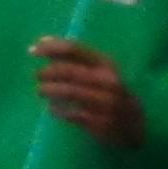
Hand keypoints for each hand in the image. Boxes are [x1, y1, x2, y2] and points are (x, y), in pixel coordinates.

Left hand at [29, 37, 144, 147]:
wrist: (136, 125)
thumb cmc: (110, 93)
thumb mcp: (100, 72)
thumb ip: (74, 58)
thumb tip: (40, 43)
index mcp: (107, 64)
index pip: (74, 49)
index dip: (50, 48)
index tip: (32, 51)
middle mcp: (109, 82)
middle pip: (69, 71)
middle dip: (48, 72)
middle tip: (37, 76)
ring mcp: (107, 103)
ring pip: (70, 92)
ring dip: (50, 91)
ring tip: (41, 91)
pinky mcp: (103, 123)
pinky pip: (74, 114)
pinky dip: (59, 111)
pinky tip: (53, 110)